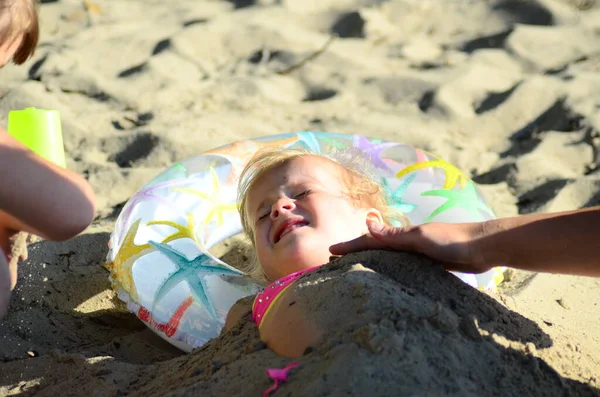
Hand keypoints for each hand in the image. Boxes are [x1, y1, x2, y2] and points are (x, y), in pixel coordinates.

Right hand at [330, 221, 492, 274]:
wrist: (483, 247)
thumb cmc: (452, 239)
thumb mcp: (420, 236)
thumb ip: (394, 234)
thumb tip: (366, 224)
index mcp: (402, 235)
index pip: (370, 240)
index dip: (351, 245)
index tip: (331, 251)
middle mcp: (407, 243)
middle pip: (376, 248)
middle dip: (357, 253)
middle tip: (337, 262)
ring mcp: (417, 254)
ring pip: (388, 258)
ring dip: (372, 262)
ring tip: (355, 270)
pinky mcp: (429, 265)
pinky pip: (402, 267)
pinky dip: (390, 269)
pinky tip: (388, 277)